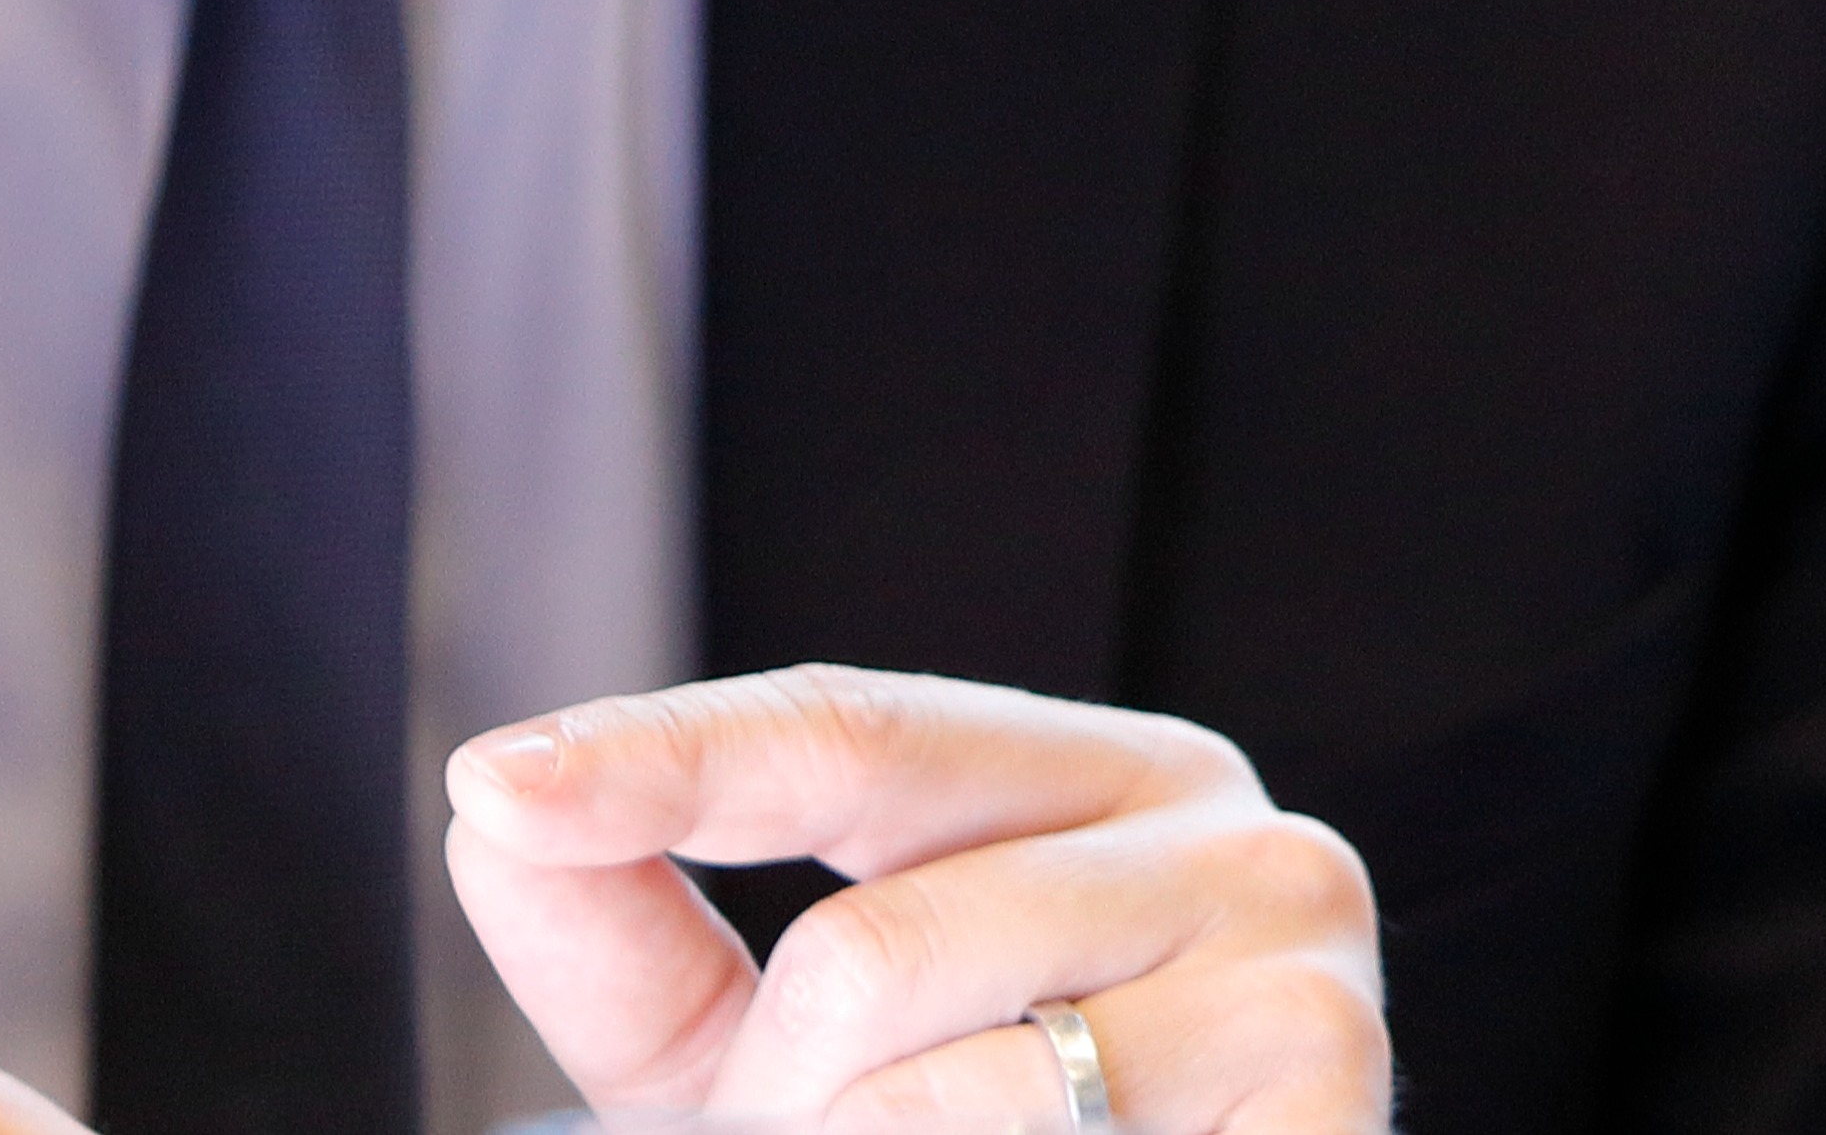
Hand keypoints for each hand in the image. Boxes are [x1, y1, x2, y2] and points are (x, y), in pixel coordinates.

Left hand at [448, 666, 1390, 1132]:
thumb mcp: (784, 1061)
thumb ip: (642, 944)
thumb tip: (493, 813)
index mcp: (1105, 785)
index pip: (853, 729)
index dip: (664, 758)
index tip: (497, 780)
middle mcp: (1237, 836)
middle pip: (868, 950)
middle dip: (782, 1108)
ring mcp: (1303, 970)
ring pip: (942, 1088)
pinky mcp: (1332, 1097)